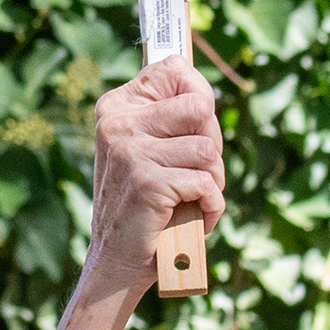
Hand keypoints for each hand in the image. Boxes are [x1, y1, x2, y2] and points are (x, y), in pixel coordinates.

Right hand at [78, 67, 224, 301]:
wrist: (115, 261)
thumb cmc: (142, 204)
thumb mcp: (145, 150)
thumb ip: (168, 119)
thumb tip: (204, 95)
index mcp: (116, 107)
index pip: (173, 68)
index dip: (200, 95)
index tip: (196, 125)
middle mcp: (118, 124)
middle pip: (200, 107)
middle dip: (213, 143)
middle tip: (196, 172)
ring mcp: (130, 152)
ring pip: (209, 150)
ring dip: (214, 181)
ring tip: (193, 198)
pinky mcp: (148, 183)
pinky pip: (207, 183)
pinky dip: (211, 207)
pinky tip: (193, 218)